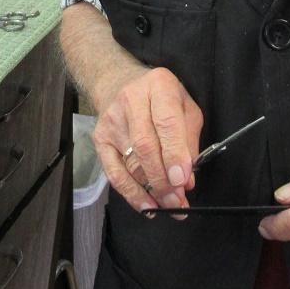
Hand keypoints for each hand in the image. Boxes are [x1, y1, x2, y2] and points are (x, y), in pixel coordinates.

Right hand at [91, 66, 203, 214]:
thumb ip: (189, 142)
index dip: (175, 155)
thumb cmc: (160, 98)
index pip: (167, 123)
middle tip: (178, 200)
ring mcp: (112, 120)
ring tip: (169, 206)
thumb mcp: (185, 108)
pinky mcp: (100, 138)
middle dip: (163, 180)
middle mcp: (131, 100)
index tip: (183, 180)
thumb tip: (186, 179)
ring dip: (152, 191)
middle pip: (145, 146)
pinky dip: (132, 194)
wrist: (120, 83)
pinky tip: (146, 206)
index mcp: (159, 85)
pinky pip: (115, 173)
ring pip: (131, 164)